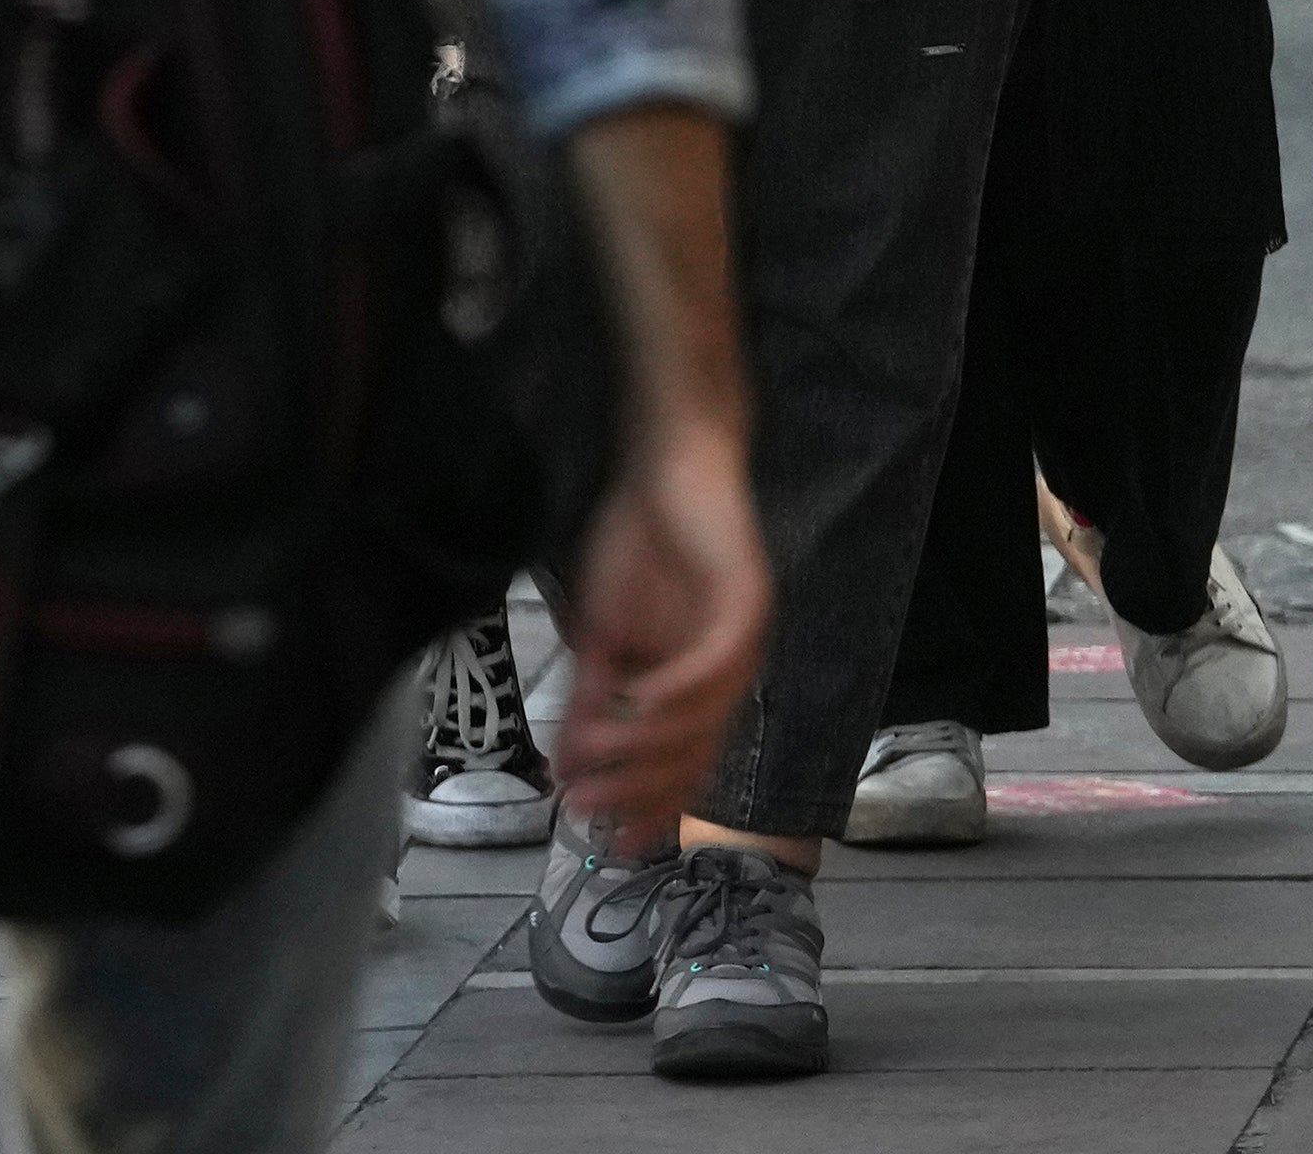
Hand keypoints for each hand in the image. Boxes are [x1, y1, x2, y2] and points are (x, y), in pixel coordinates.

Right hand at [548, 414, 765, 839]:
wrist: (665, 469)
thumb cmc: (638, 547)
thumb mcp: (601, 637)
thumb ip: (590, 701)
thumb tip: (565, 767)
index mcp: (699, 686)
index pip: (683, 765)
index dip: (647, 807)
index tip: (605, 843)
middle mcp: (730, 673)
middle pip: (695, 753)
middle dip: (638, 789)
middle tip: (585, 809)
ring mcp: (743, 639)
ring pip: (704, 717)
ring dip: (645, 745)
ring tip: (592, 759)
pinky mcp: (747, 601)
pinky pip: (717, 662)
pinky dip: (677, 690)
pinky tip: (636, 703)